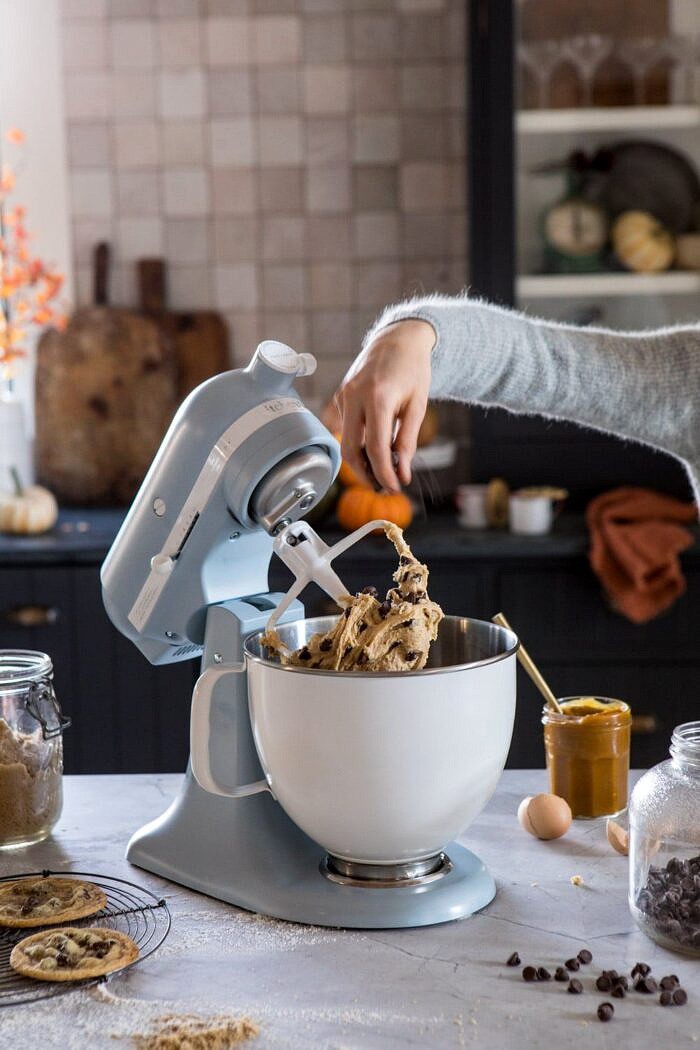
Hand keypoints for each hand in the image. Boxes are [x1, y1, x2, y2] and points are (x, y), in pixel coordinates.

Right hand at [334, 319, 435, 492]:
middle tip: (384, 487)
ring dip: (361, 462)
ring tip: (381, 473)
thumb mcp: (418, 406)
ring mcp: (343, 395)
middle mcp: (354, 396)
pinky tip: (376, 447)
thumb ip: (407, 442)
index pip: (374, 448)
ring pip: (345, 442)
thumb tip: (402, 474)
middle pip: (352, 450)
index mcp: (378, 397)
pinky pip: (346, 428)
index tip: (395, 487)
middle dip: (367, 474)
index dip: (384, 474)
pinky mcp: (340, 396)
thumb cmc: (413, 370)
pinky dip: (359, 443)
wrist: (398, 339)